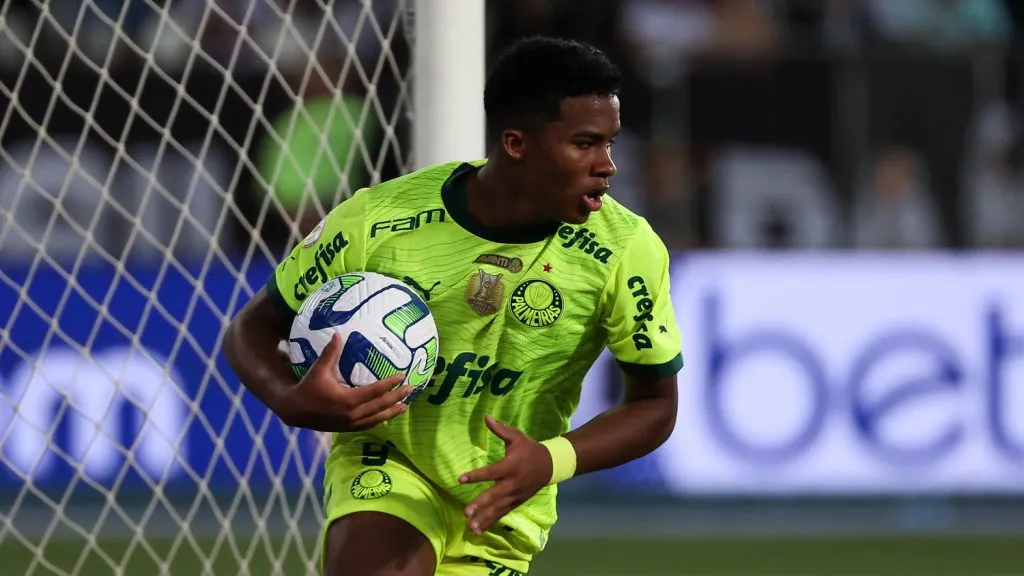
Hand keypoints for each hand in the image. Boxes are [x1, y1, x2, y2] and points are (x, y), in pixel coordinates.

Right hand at [281, 333, 411, 431]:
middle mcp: (352, 414)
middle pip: (380, 406)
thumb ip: (330, 353)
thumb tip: (338, 334)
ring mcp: (350, 423)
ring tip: (405, 406)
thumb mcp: (318, 369)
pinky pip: (368, 425)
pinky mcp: (347, 428)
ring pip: (376, 418)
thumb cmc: (308, 387)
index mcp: (347, 399)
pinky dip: (379, 420)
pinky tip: (387, 416)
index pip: (375, 391)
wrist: (295, 410)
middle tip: (411, 389)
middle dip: (397, 397)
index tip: (402, 377)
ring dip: (392, 412)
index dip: (389, 384)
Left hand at [458, 415, 551, 534]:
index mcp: (510, 466)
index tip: (461, 479)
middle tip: (466, 512)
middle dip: (480, 505)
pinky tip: (479, 530)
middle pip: (494, 495)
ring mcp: (514, 495)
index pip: (491, 472)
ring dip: (484, 518)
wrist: (550, 465)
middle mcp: (512, 483)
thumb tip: (486, 417)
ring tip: (470, 527)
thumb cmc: (530, 449)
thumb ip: (501, 430)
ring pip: (498, 509)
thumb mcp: (517, 437)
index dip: (476, 475)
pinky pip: (502, 513)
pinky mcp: (516, 502)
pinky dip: (491, 522)